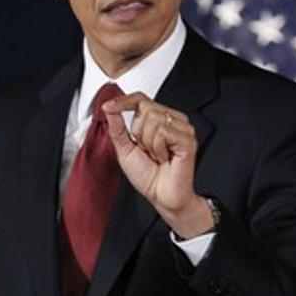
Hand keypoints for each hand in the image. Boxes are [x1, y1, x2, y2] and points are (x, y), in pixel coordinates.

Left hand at [101, 93, 213, 237]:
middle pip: (145, 107)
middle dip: (138, 133)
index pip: (141, 99)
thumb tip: (109, 109)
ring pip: (153, 118)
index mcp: (160, 120)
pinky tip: (165, 158)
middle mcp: (173, 120)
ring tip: (157, 156)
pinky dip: (158, 148)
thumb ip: (117, 128)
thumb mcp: (125, 150)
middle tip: (147, 151)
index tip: (108, 107)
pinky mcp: (188, 139)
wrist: (162, 197)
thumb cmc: (149, 176)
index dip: (123, 101)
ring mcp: (183, 129)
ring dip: (148, 143)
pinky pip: (163, 131)